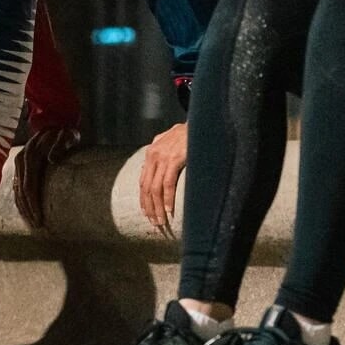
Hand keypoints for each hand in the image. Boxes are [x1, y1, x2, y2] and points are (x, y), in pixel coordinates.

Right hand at [13, 125, 82, 229]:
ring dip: (23, 207)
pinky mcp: (20, 166)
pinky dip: (21, 200)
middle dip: (29, 210)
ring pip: (17, 190)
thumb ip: (60, 146)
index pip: (29, 186)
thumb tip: (52, 160)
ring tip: (32, 222)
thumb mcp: (67, 135)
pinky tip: (26, 210)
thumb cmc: (64, 132)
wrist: (54, 121)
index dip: (34, 204)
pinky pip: (17, 186)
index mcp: (31, 156)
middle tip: (37, 225)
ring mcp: (19, 163)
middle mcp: (21, 161)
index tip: (40, 218)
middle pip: (22, 191)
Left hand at [139, 122, 187, 237]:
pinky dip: (167, 198)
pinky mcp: (175, 159)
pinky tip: (169, 210)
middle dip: (149, 207)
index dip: (144, 199)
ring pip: (155, 188)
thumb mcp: (170, 140)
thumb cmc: (189, 133)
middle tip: (154, 223)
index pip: (143, 181)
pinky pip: (168, 183)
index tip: (147, 213)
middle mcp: (153, 155)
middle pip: (147, 187)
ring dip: (157, 207)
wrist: (201, 121)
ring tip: (161, 222)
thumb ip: (163, 154)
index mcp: (151, 152)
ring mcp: (163, 157)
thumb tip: (157, 170)